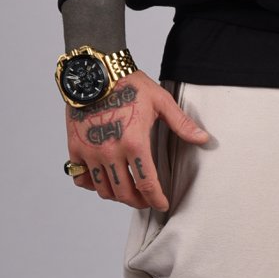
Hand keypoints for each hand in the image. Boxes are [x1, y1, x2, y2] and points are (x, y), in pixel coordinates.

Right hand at [64, 73, 210, 209]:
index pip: (147, 184)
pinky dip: (92, 185)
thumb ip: (181, 123)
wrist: (94, 72)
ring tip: (128, 191)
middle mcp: (111, 152)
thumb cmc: (128, 84)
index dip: (156, 200)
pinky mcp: (75, 148)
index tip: (162, 204)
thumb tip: (203, 139)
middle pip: (125, 193)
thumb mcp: (160, 101)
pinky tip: (103, 180)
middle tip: (146, 200)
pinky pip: (81, 178)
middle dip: (139, 202)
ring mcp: (91, 152)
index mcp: (134, 142)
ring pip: (104, 190)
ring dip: (118, 196)